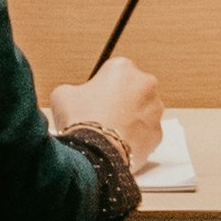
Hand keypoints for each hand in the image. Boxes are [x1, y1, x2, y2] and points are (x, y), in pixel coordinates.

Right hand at [55, 50, 163, 171]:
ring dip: (130, 118)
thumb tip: (73, 97)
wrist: (95, 152)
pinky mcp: (158, 133)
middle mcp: (144, 84)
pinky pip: (146, 133)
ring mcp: (154, 110)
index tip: (95, 96)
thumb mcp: (63, 95)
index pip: (114, 70)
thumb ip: (74, 90)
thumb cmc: (82, 121)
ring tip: (109, 131)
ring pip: (142, 111)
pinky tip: (118, 142)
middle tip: (102, 113)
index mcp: (122, 68)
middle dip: (121, 99)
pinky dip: (136, 137)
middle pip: (133, 88)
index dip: (102, 85)